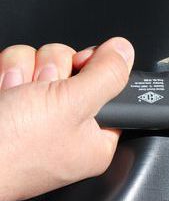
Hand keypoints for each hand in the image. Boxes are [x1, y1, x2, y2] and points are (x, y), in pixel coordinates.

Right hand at [0, 37, 133, 200]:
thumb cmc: (11, 149)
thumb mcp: (73, 106)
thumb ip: (106, 75)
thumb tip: (125, 51)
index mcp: (95, 139)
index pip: (114, 88)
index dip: (99, 70)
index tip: (83, 68)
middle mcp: (69, 125)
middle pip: (79, 68)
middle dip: (56, 70)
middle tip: (44, 90)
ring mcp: (39, 111)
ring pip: (49, 61)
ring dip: (29, 69)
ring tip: (18, 93)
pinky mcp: (15, 98)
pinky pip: (22, 63)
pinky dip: (10, 70)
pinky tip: (5, 90)